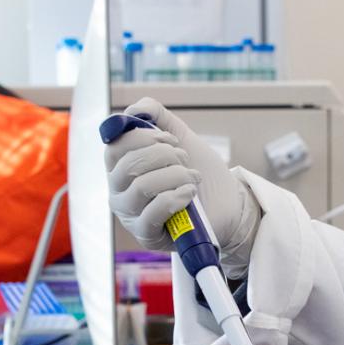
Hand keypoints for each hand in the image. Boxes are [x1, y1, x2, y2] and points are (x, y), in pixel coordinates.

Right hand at [103, 98, 259, 264]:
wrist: (228, 203)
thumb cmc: (199, 172)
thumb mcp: (179, 137)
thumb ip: (156, 117)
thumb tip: (134, 110)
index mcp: (121, 167)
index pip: (115, 146)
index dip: (143, 138)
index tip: (170, 140)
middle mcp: (119, 191)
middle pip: (127, 165)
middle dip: (164, 156)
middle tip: (185, 160)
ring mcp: (131, 215)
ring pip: (141, 187)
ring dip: (175, 176)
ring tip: (192, 178)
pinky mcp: (146, 235)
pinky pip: (153, 212)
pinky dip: (176, 197)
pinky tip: (189, 194)